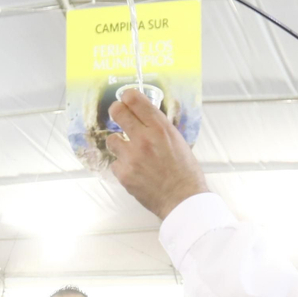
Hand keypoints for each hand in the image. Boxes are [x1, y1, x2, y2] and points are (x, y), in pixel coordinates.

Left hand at [106, 88, 208, 218]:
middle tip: (119, 115)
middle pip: (117, 112)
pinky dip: (123, 166)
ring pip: (112, 139)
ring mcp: (132, 156)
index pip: (134, 99)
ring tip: (130, 152)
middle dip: (117, 112)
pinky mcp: (124, 173)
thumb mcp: (178, 141)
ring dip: (119, 144)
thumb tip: (144, 118)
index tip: (126, 99)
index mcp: (160, 128)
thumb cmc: (186, 172)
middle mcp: (144, 138)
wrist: (183, 199)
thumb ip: (160, 129)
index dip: (127, 97)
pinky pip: (115, 163)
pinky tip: (135, 171)